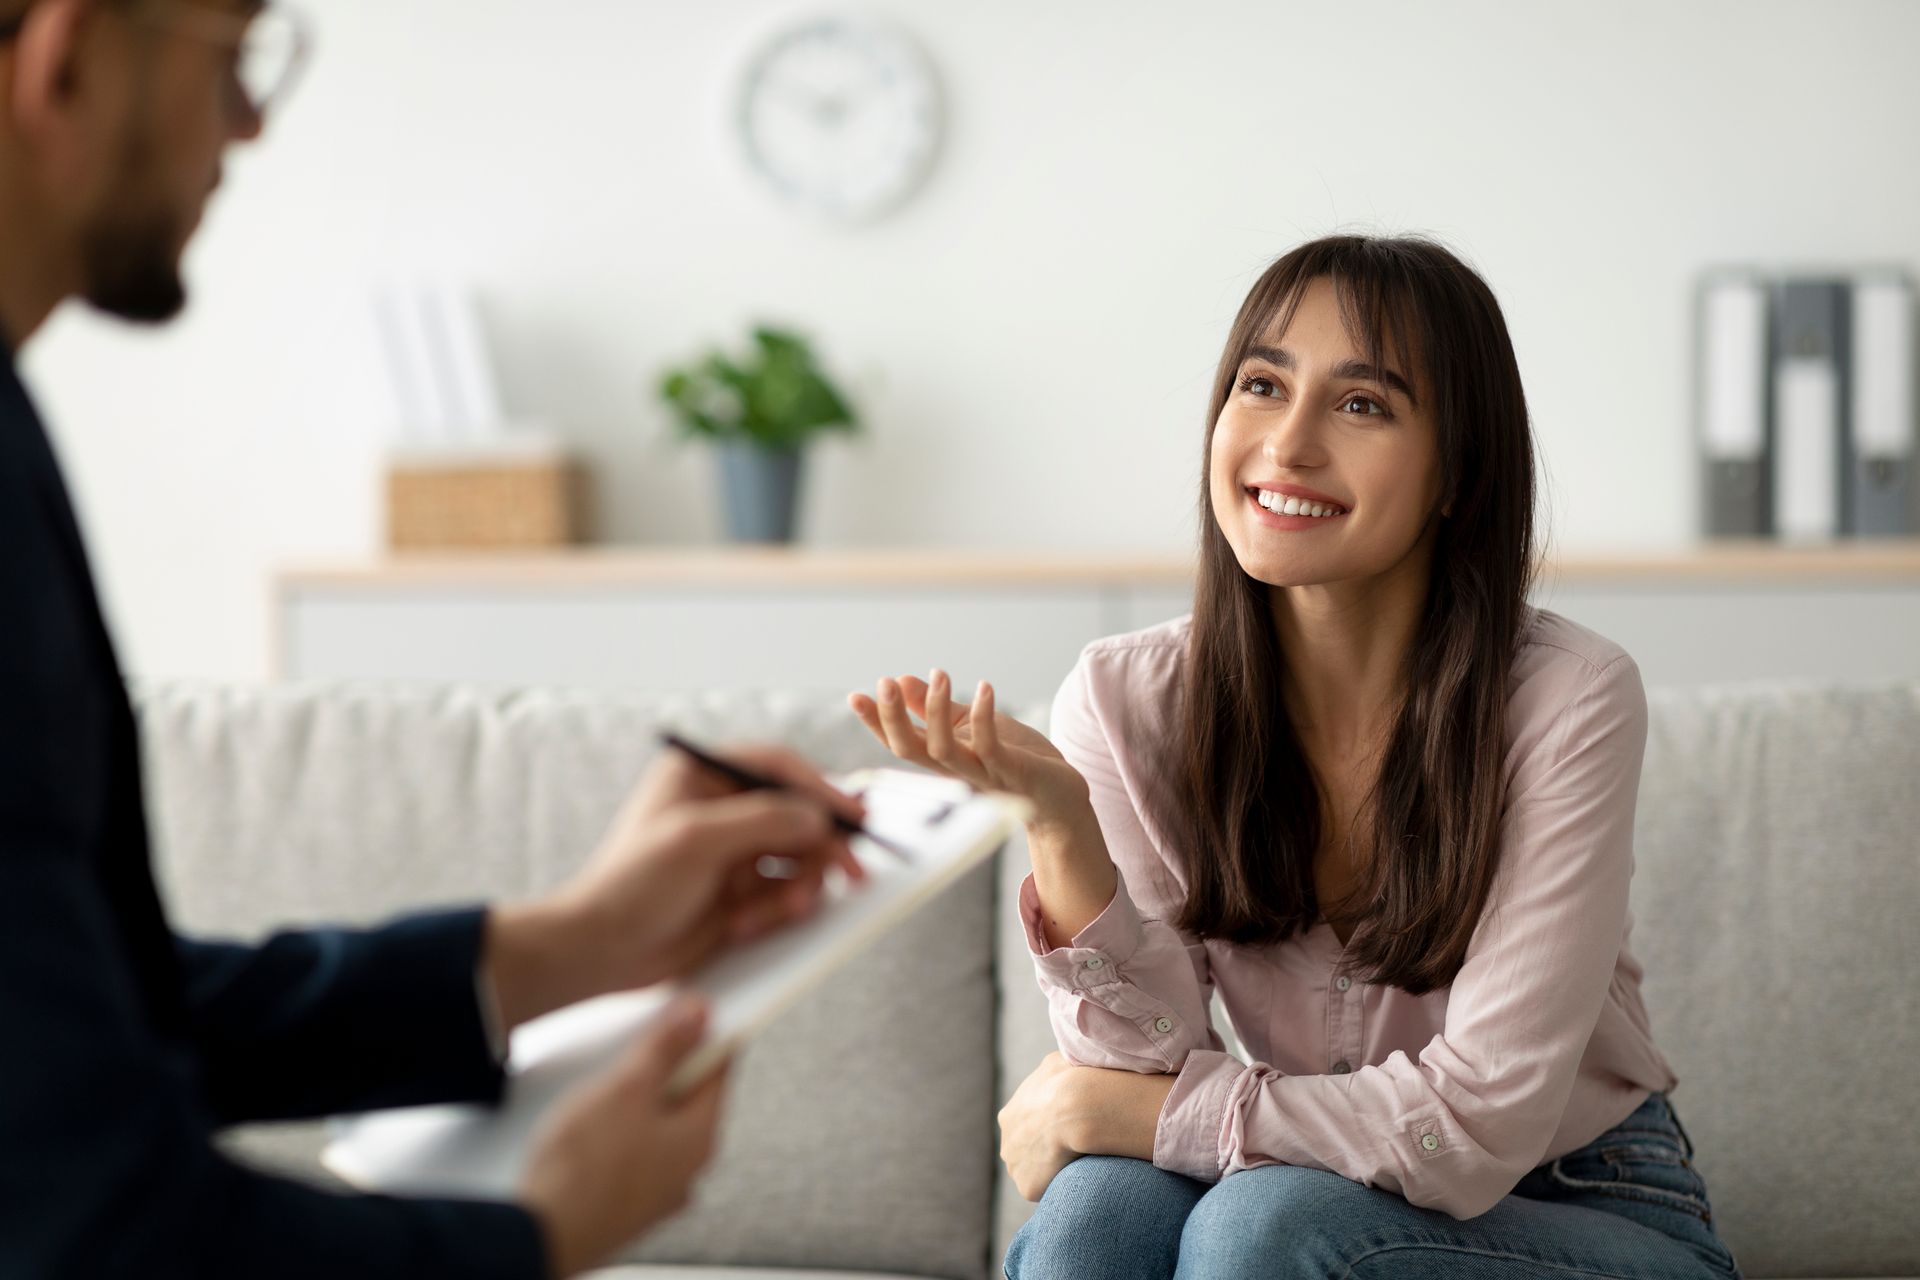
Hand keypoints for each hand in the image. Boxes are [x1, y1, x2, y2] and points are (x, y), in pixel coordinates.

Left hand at [489, 745, 868, 1029]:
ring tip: (788, 909)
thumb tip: (818, 816)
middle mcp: (720, 807)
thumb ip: (763, 820)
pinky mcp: (738, 891)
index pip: (776, 767)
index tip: (852, 816)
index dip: (819, 788)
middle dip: (820, 846)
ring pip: (797, 855)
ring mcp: (731, 850)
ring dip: (799, 884)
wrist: (601, 952)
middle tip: (848, 872)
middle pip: (796, 812)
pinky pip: (783, 891)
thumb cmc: (632, 886)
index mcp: (701, 775)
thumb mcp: (696, 840)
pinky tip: (746, 926)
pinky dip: (778, 909)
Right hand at [521, 998, 728, 1276]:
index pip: (719, 1071)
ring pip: (655, 1131)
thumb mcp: (628, 1087)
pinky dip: (616, 1139)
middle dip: (662, 1071)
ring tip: (599, 1095)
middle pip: (686, 1100)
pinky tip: (587, 1135)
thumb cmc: (584, 1166)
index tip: (685, 1014)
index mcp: (700, 1138)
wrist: (539, 1235)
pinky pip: (630, 1159)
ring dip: (635, 1107)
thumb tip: (699, 1015)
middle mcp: (687, 1171)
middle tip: (631, 1053)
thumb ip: (666, 1046)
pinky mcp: (624, 1208)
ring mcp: (656, 1194)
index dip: (704, 1035)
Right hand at [847, 670, 1090, 832]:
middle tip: (884, 682)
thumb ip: (936, 709)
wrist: (1060, 794)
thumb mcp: (970, 726)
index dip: (875, 722)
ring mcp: (982, 774)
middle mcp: (955, 771)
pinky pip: (989, 749)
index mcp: (942, 760)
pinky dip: (983, 717)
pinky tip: (984, 688)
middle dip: (892, 718)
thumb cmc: (1015, 759)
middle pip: (910, 752)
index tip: (855, 695)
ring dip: (936, 711)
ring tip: (940, 674)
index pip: (899, 743)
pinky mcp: (1011, 772)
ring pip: (944, 751)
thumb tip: (902, 680)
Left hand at [998, 1051, 1084, 1201]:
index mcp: (1008, 1116)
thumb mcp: (1056, 1062)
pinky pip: (1047, 1189)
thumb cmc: (1072, 1080)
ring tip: (1079, 1163)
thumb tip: (1059, 1067)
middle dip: (1043, 1152)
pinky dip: (1061, 1185)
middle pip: (1025, 1152)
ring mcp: (1016, 1168)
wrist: (1078, 1107)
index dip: (1046, 1128)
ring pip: (1034, 1172)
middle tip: (1073, 1148)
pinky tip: (1079, 1175)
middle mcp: (1006, 1144)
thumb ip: (1050, 1072)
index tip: (1066, 1128)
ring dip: (1051, 1171)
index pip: (1025, 1127)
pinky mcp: (1028, 1187)